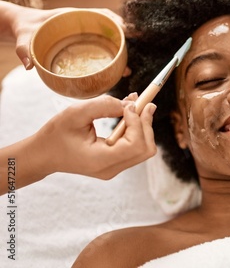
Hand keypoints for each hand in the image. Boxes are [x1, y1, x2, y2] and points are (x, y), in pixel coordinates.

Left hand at [0, 1, 124, 68]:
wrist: (23, 29)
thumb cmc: (24, 29)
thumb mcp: (23, 37)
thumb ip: (24, 49)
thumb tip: (28, 66)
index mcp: (73, 16)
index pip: (100, 14)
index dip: (114, 20)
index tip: (124, 29)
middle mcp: (82, 24)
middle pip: (109, 27)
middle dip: (123, 35)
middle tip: (134, 47)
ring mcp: (84, 35)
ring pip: (107, 40)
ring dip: (119, 51)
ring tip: (126, 68)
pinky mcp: (83, 45)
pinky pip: (100, 49)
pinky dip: (110, 59)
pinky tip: (115, 72)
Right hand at [28, 94, 156, 180]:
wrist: (43, 155)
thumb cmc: (55, 135)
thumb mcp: (75, 114)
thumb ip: (103, 106)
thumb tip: (130, 104)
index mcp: (101, 161)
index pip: (135, 145)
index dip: (138, 123)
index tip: (129, 104)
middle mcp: (111, 169)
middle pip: (145, 148)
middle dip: (146, 123)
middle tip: (144, 101)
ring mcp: (114, 168)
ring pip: (143, 148)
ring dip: (143, 124)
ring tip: (135, 104)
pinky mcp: (114, 162)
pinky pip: (134, 146)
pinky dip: (136, 129)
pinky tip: (129, 113)